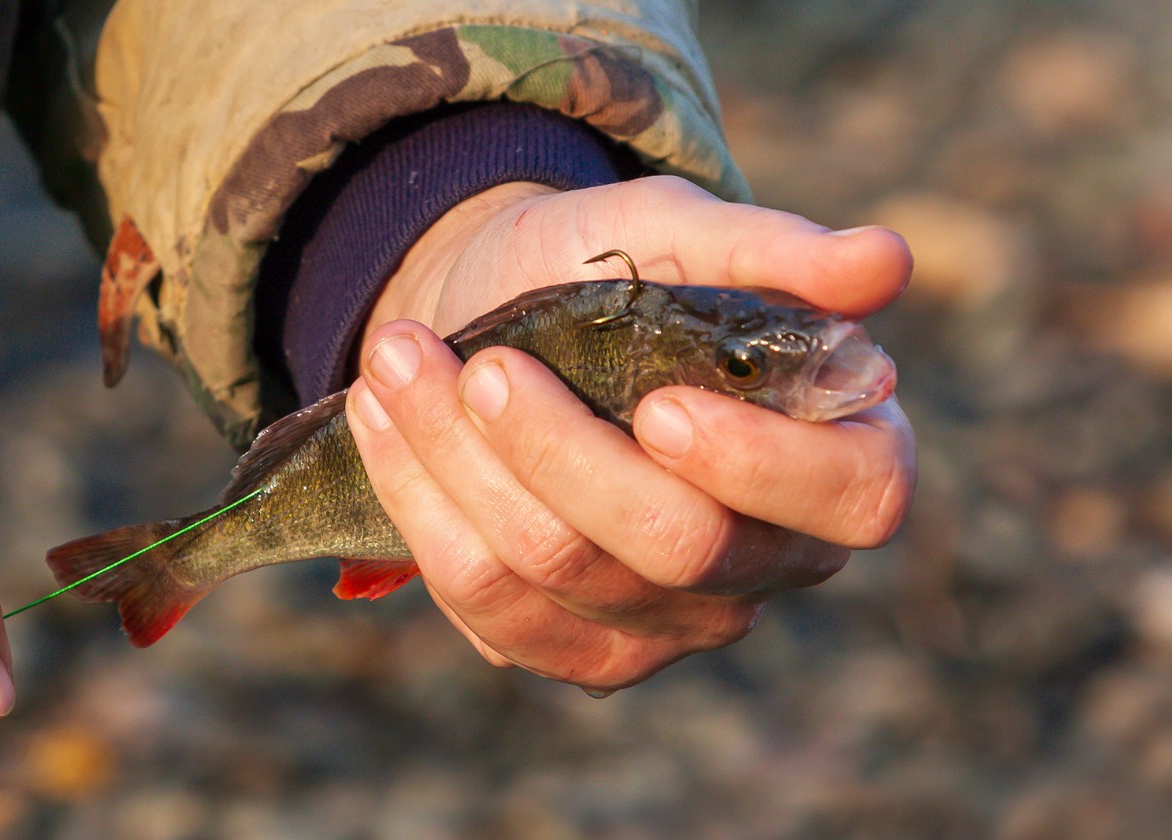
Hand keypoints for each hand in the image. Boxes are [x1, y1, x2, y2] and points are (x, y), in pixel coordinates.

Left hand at [345, 176, 915, 691]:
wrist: (503, 312)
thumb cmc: (616, 271)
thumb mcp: (680, 233)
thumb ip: (769, 252)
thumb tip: (881, 261)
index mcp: (835, 459)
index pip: (854, 501)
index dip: (760, 465)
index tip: (660, 404)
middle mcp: (762, 561)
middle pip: (675, 545)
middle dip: (557, 450)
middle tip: (481, 364)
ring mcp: (664, 621)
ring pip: (557, 572)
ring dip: (456, 461)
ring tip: (396, 359)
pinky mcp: (567, 647)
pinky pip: (484, 602)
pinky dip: (417, 502)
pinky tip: (379, 418)